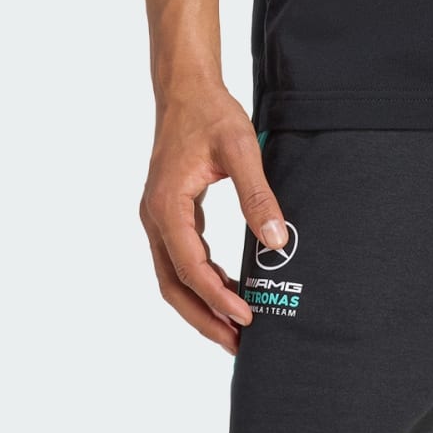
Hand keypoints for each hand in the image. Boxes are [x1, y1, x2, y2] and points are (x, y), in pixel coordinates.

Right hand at [139, 87, 289, 354]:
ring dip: (201, 304)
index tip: (247, 316)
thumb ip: (258, 195)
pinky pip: (181, 259)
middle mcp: (155, 217)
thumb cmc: (211, 113)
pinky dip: (202, 280)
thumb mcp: (240, 149)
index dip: (217, 296)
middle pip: (173, 285)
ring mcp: (158, 218)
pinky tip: (230, 288)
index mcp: (167, 205)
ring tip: (235, 327)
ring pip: (173, 277)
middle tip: (238, 344)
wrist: (185, 88)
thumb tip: (277, 240)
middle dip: (204, 317)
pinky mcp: (169, 214)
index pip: (190, 266)